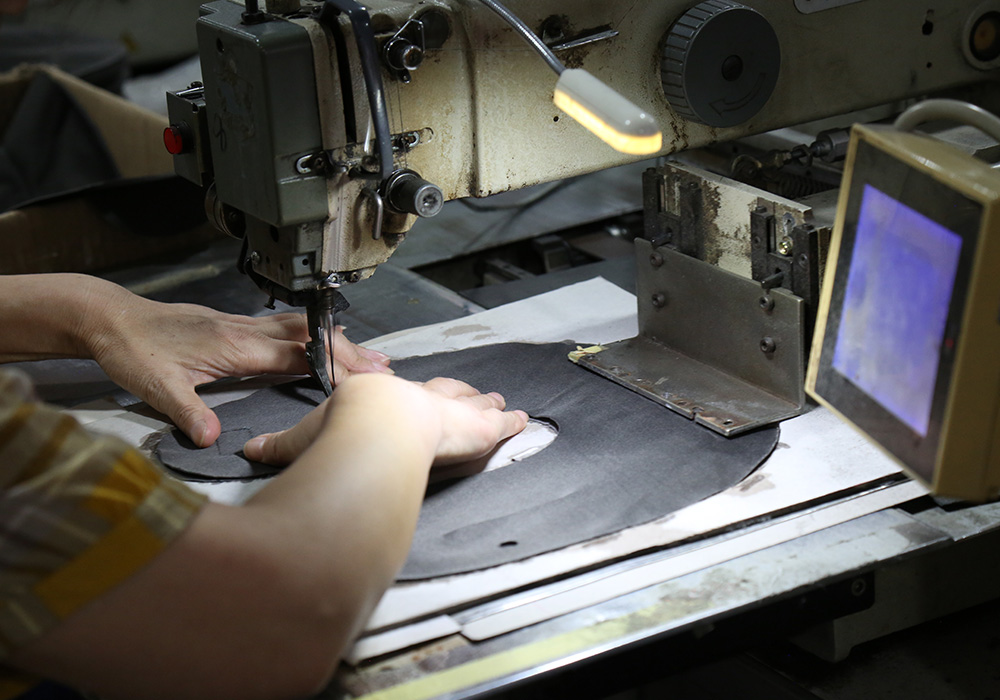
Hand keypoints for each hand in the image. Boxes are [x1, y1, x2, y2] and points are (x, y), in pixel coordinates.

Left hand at [80, 286, 390, 447]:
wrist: (110, 319)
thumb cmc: (132, 351)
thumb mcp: (155, 388)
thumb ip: (187, 412)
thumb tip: (213, 439)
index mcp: (234, 346)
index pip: (296, 355)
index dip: (332, 367)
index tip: (363, 380)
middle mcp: (244, 330)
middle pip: (310, 337)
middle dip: (350, 352)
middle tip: (384, 367)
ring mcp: (240, 324)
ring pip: (301, 329)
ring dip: (336, 341)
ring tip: (368, 355)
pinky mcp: (234, 325)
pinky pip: (285, 328)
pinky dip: (314, 336)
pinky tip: (321, 344)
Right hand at [244, 374, 527, 467]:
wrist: (378, 426)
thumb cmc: (345, 428)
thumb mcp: (306, 437)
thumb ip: (282, 445)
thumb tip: (250, 450)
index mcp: (385, 402)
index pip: (401, 395)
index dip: (411, 395)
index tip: (414, 393)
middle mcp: (422, 402)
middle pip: (445, 392)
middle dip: (455, 392)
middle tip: (469, 392)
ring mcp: (452, 413)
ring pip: (474, 404)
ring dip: (485, 404)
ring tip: (497, 401)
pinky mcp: (477, 428)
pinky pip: (499, 424)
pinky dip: (510, 423)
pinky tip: (520, 419)